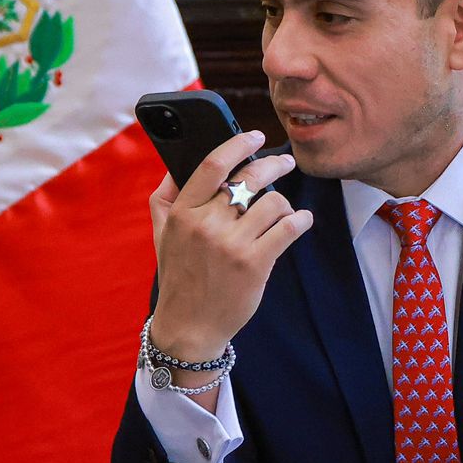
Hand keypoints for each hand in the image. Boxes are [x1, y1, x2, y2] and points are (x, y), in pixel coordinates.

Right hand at [147, 131, 312, 365]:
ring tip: (283, 210)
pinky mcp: (255, 264)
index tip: (255, 136)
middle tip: (286, 162)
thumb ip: (166, 196)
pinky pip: (288, 228)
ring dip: (284, 202)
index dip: (238, 144)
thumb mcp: (161, 234)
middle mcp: (206, 225)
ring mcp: (231, 245)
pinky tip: (301, 220)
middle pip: (249, 178)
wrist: (189, 326)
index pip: (212, 165)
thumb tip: (176, 162)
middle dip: (274, 164)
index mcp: (183, 212)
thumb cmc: (179, 276)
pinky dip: (300, 220)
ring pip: (273, 202)